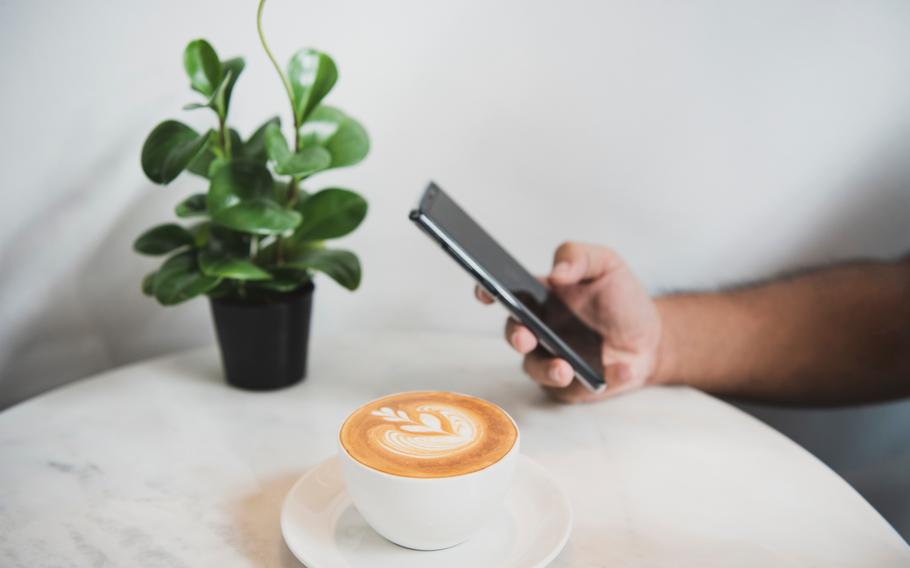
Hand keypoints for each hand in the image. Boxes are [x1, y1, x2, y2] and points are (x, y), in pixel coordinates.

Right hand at [475, 242, 661, 402]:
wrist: (651, 337)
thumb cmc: (621, 298)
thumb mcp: (605, 264)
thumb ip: (578, 256)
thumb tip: (556, 272)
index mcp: (540, 299)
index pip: (506, 294)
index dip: (488, 291)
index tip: (486, 292)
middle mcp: (539, 331)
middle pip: (514, 334)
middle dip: (516, 336)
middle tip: (526, 337)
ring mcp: (552, 360)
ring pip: (537, 369)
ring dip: (548, 370)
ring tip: (565, 368)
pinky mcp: (571, 387)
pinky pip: (577, 389)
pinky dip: (601, 379)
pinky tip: (622, 369)